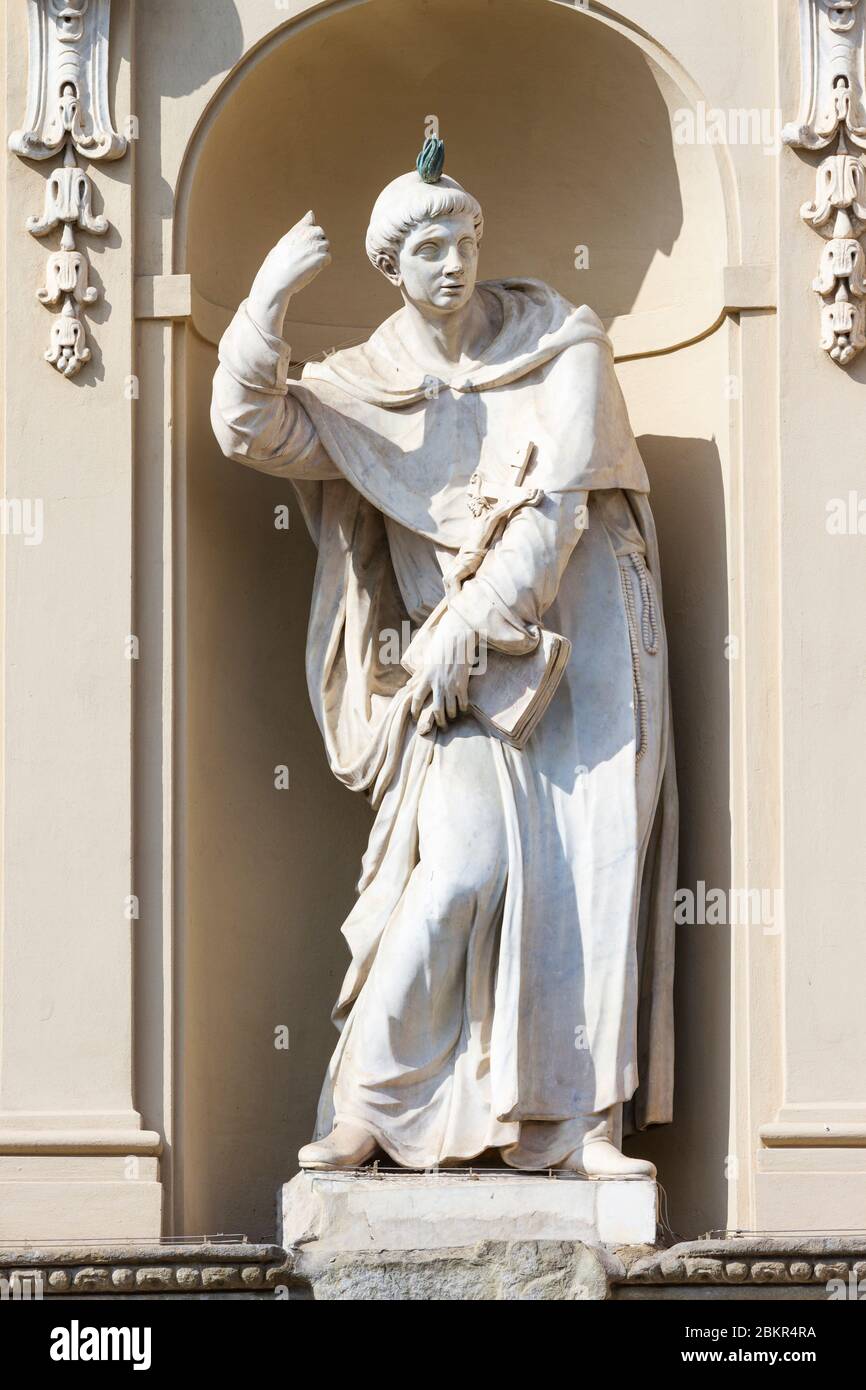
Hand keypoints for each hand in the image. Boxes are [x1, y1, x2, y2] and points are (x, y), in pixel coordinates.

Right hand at [248, 211, 330, 335]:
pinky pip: (328, 258)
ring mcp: (317, 245)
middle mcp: (311, 233)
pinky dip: (321, 265)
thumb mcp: (289, 237)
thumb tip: (311, 213)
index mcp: (302, 227)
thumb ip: (302, 226)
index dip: (308, 239)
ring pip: (326, 248)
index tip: (298, 248)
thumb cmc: (280, 260)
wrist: (277, 277)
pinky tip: (308, 268)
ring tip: (304, 262)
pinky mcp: (322, 257)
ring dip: (318, 256)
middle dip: (316, 246)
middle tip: (301, 257)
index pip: (314, 226)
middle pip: (322, 237)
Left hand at [409, 609, 475, 735]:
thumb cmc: (440, 649)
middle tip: (440, 725)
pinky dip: (462, 708)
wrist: (457, 639)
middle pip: (435, 710)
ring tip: (452, 718)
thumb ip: (418, 677)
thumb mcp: (426, 662)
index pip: (416, 698)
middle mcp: (437, 683)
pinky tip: (462, 709)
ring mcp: (450, 685)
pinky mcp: (462, 684)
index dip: (414, 710)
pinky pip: (462, 702)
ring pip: (450, 709)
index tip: (414, 718)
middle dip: (438, 720)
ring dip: (451, 716)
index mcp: (426, 678)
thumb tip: (407, 685)